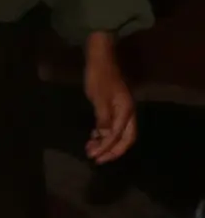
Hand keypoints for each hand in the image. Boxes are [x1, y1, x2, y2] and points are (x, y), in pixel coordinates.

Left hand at [87, 36, 137, 162]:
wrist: (100, 58)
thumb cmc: (98, 76)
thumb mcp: (98, 97)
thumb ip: (103, 117)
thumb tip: (106, 137)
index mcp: (126, 110)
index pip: (120, 136)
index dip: (108, 148)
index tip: (95, 157)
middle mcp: (128, 112)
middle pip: (125, 138)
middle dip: (111, 150)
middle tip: (96, 159)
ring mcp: (122, 109)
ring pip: (119, 132)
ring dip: (106, 142)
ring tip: (91, 149)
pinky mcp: (114, 106)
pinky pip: (113, 125)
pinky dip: (104, 133)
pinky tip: (94, 136)